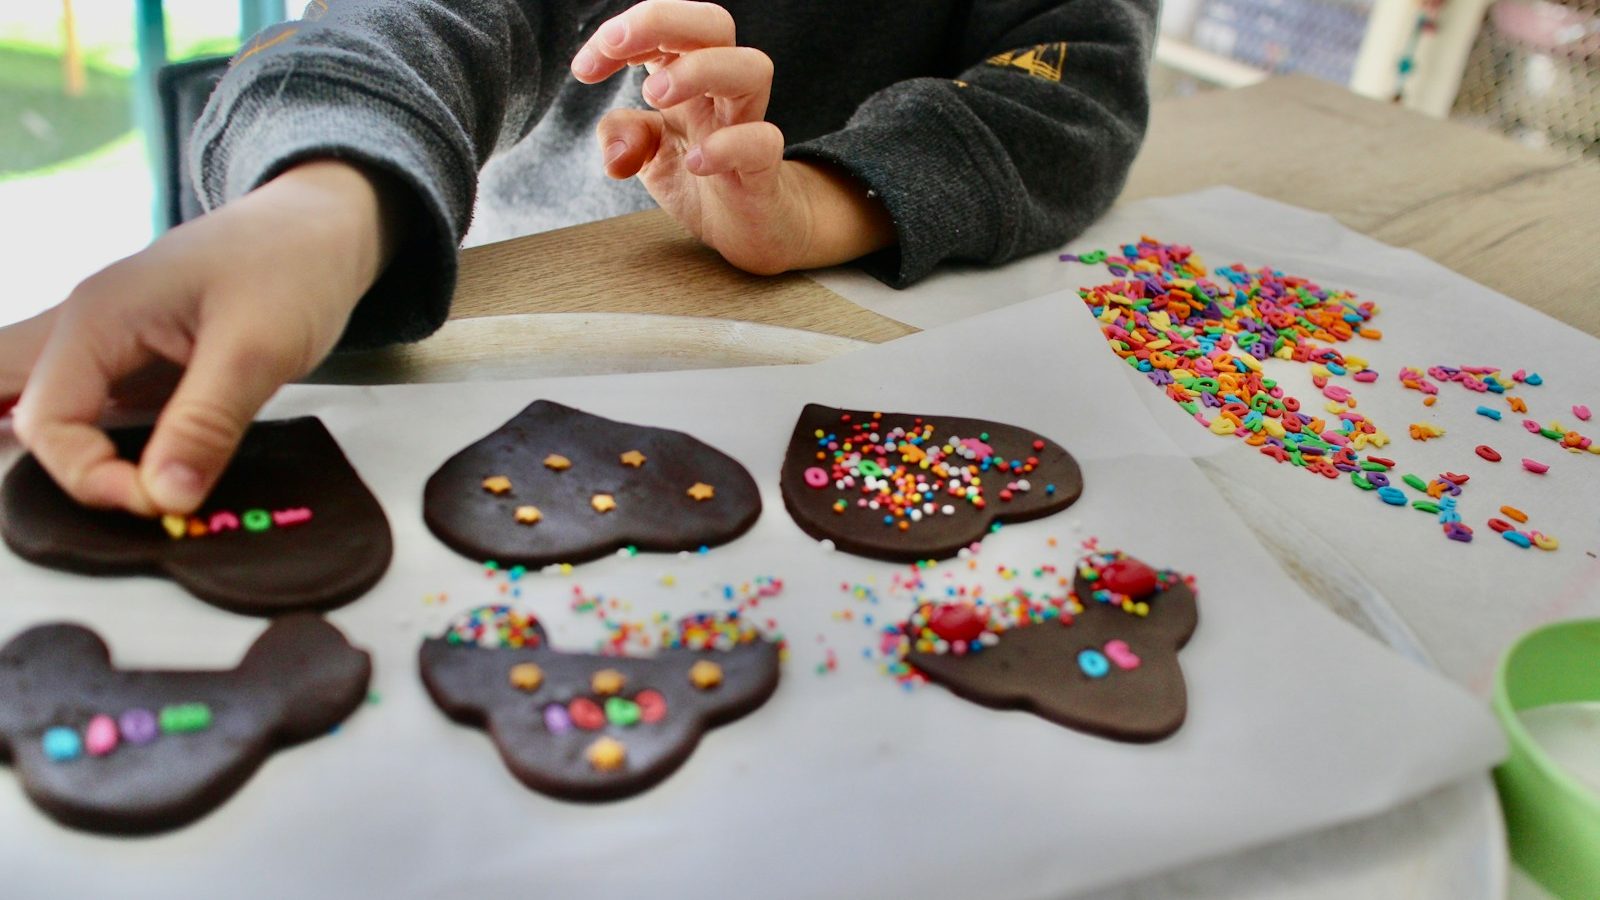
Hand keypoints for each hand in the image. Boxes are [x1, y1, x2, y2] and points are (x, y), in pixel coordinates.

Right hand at [1, 160, 407, 516]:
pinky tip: (117, 465)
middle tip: (119, 502)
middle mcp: (86, 326)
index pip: (48, 420)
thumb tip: (165, 497)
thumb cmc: (293, 267)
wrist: (325, 224)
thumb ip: (206, 424)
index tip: (161, 501)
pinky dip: (93, 437)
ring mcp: (108, 340)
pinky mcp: (138, 356)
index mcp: (98, 316)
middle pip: (24, 405)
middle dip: (53, 461)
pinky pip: (90, 402)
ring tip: (107, 489)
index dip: (90, 475)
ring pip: (47, 401)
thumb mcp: (259, 349)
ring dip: (65, 450)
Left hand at [571, 0, 892, 274]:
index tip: (584, 69)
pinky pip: (762, 142)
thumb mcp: (646, 152)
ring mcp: (747, 126)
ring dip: (698, 70)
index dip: (622, 33)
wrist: (747, 226)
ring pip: (751, 69)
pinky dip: (727, 147)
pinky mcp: (763, 169)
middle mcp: (722, 91)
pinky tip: (695, 162)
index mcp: (690, 75)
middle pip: (714, 23)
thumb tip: (616, 151)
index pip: (665, 28)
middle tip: (615, 47)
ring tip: (654, 95)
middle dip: (661, 21)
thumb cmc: (700, 176)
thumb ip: (621, 135)